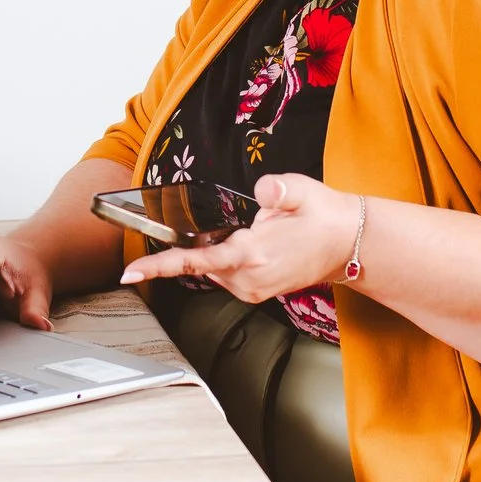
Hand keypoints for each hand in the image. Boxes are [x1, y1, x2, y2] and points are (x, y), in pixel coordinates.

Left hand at [120, 173, 357, 304]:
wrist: (349, 244)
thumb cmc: (325, 217)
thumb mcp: (303, 191)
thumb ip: (279, 190)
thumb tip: (263, 191)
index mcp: (252, 255)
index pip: (194, 261)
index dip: (159, 265)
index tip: (130, 271)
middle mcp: (248, 279)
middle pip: (200, 263)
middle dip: (202, 243)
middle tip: (238, 223)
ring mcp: (252, 289)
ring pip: (212, 269)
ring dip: (218, 250)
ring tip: (256, 232)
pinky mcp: (256, 291)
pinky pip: (225, 273)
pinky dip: (226, 258)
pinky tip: (249, 244)